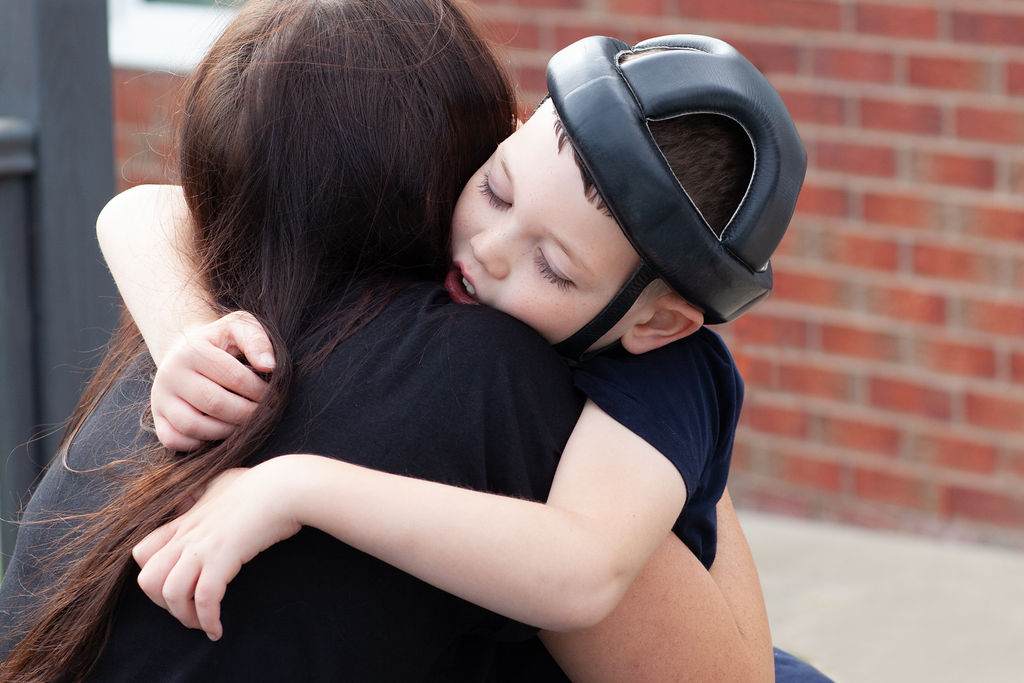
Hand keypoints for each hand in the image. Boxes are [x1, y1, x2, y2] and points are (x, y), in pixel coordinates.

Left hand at [132, 461, 302, 639]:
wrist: (284, 486)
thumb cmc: (260, 484)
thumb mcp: (221, 483)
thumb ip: (204, 494)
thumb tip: (199, 499)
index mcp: (184, 520)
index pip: (141, 552)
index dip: (151, 574)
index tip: (174, 584)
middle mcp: (187, 536)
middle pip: (147, 579)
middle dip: (161, 603)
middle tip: (186, 608)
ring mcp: (203, 547)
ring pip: (171, 593)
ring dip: (184, 617)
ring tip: (201, 623)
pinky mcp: (224, 558)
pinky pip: (205, 599)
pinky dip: (208, 620)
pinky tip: (217, 629)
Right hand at [151, 311, 274, 450]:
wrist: (187, 350)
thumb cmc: (221, 341)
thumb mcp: (238, 328)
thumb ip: (256, 340)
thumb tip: (269, 366)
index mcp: (192, 351)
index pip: (233, 377)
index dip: (259, 390)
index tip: (274, 395)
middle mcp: (170, 374)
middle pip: (214, 404)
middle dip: (246, 413)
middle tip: (265, 414)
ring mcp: (160, 398)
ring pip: (193, 426)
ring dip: (226, 431)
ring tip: (245, 424)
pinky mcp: (157, 417)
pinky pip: (173, 440)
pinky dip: (197, 444)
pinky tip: (218, 433)